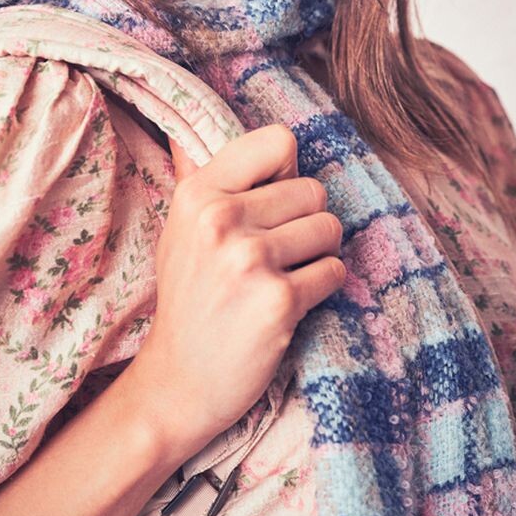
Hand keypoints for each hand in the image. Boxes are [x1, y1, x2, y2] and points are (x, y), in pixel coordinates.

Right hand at [127, 124, 344, 454]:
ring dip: (318, 256)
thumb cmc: (190, 297)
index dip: (287, 173)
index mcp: (197, 193)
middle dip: (306, 222)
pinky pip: (335, 272)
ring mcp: (249, 259)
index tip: (271, 205)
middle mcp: (220, 219)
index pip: (279, 141)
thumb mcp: (181, 229)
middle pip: (314, 190)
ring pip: (330, 229)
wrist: (180, 380)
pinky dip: (323, 288)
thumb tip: (185, 136)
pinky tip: (290, 305)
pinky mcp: (278, 300)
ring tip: (283, 278)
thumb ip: (200, 179)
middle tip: (277, 255)